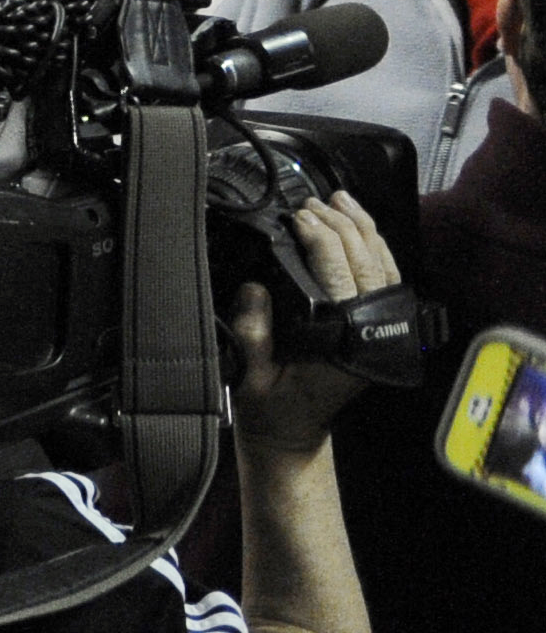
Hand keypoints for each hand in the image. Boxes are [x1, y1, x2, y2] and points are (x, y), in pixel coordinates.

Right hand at [232, 189, 397, 458]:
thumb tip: (254, 287)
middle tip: (311, 202)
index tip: (297, 216)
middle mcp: (369, 331)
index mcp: (341, 344)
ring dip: (362, 228)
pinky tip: (358, 225)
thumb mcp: (248, 376)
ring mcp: (380, 327)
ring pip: (382, 264)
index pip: (338, 276)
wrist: (293, 433)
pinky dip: (374, 246)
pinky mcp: (378, 323)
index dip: (319, 240)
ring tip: (339, 199)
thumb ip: (251, 333)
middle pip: (366, 262)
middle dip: (340, 225)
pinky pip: (385, 276)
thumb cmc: (270, 408)